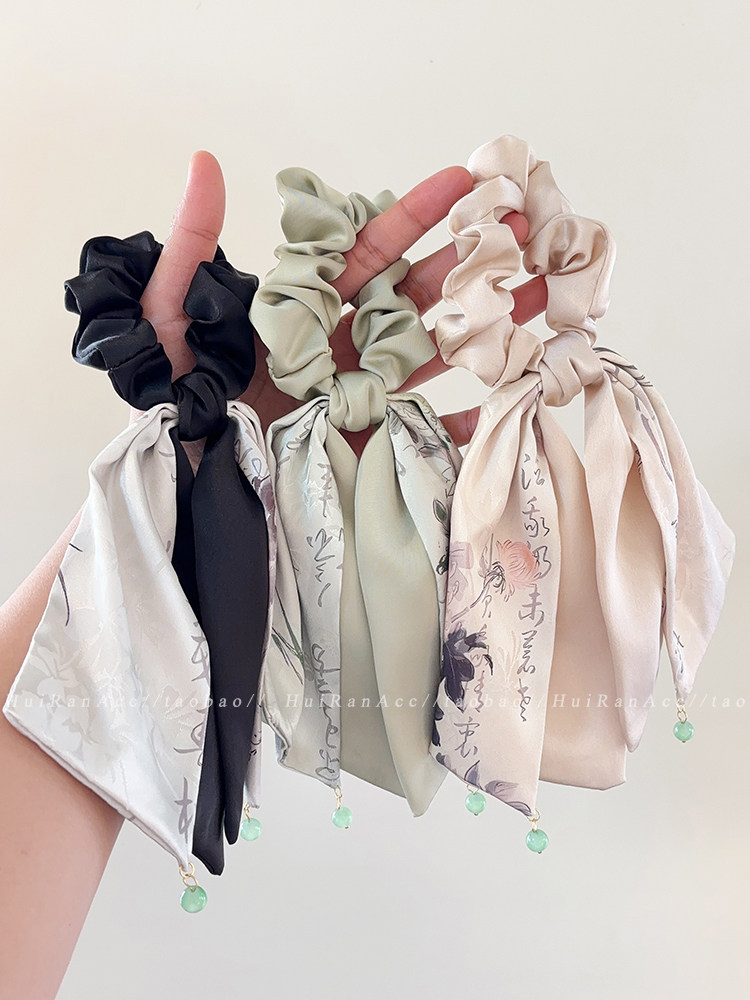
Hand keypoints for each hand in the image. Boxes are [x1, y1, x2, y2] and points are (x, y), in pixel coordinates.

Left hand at [140, 152, 548, 452]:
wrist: (171, 480)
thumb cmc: (164, 399)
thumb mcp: (166, 315)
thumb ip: (192, 248)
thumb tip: (208, 164)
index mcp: (302, 308)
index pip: (367, 252)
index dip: (415, 216)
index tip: (465, 180)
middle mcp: (337, 347)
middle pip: (416, 299)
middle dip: (473, 266)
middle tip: (529, 234)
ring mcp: (354, 397)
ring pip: (431, 356)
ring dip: (486, 330)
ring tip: (545, 301)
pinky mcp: (361, 446)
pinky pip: (419, 435)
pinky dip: (461, 427)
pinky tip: (502, 410)